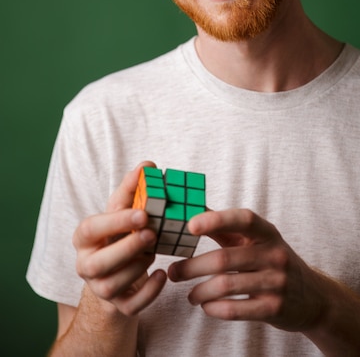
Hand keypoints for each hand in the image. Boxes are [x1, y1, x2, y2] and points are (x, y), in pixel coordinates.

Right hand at [73, 161, 166, 316]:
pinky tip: (163, 275)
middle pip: (100, 262)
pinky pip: (132, 305)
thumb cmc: (119, 235)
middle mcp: (86, 265)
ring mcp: (100, 289)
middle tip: (152, 233)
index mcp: (84, 238)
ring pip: (114, 284)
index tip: (142, 213)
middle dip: (127, 247)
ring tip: (154, 251)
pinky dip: (150, 291)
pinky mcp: (118, 306)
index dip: (115, 222)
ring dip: (138, 266)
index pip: (91, 229)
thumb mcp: (123, 211)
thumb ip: (133, 188)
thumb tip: (148, 165)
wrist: (119, 273)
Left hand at [168, 208, 324, 331]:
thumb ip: (226, 227)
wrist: (312, 297)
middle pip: (224, 258)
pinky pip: (235, 310)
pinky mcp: (274, 308)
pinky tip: (206, 306)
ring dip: (199, 291)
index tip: (190, 225)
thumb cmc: (273, 261)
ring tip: (189, 294)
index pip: (243, 219)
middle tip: (173, 271)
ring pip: (225, 286)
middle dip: (192, 266)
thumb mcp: (257, 240)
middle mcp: (274, 254)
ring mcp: (276, 282)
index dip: (216, 220)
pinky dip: (214, 309)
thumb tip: (192, 210)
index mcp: (268, 232)